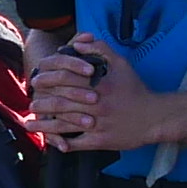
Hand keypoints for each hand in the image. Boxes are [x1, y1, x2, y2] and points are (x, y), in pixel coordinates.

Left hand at [29, 37, 160, 153]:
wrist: (155, 117)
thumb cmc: (136, 89)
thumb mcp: (121, 63)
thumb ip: (100, 50)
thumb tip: (79, 43)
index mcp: (98, 84)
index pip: (66, 81)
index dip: (48, 81)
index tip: (37, 82)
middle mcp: (95, 104)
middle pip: (61, 102)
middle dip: (42, 103)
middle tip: (31, 104)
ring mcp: (97, 124)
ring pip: (65, 125)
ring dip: (45, 125)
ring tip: (31, 124)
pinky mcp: (101, 140)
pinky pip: (78, 143)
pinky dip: (63, 144)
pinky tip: (53, 143)